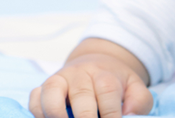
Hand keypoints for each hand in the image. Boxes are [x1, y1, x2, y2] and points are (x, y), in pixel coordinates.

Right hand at [29, 45, 152, 117]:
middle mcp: (80, 74)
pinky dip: (38, 112)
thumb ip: (139, 101)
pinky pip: (34, 98)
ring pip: (52, 92)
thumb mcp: (135, 87)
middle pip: (81, 95)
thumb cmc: (115, 82)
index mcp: (104, 74)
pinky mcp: (43, 87)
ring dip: (56, 114)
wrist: (96, 62)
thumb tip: (130, 114)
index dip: (111, 115)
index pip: (108, 92)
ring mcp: (60, 79)